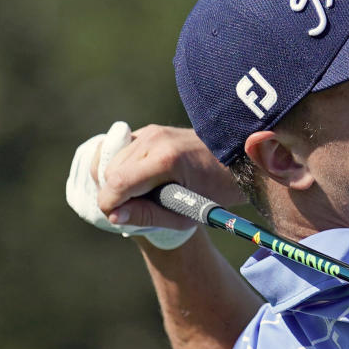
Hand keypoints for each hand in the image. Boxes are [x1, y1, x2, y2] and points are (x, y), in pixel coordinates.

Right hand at [66, 121, 244, 247]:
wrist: (238, 160)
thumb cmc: (218, 191)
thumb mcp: (186, 213)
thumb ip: (147, 215)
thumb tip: (113, 216)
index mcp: (166, 159)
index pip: (118, 182)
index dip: (109, 204)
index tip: (115, 218)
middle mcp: (155, 139)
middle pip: (111, 172)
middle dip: (116, 195)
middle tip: (140, 210)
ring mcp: (151, 131)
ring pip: (112, 161)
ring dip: (120, 182)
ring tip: (146, 196)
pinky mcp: (150, 130)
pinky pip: (122, 152)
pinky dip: (124, 169)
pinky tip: (143, 182)